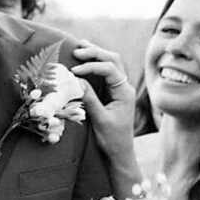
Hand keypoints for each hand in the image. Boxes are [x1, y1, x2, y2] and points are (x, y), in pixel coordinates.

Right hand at [70, 41, 140, 195]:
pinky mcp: (113, 93)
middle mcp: (124, 87)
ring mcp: (120, 89)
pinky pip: (106, 73)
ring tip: (80, 46)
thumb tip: (76, 80)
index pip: (109, 69)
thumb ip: (89, 98)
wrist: (120, 153)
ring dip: (96, 54)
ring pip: (111, 63)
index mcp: (124, 92)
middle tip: (77, 49)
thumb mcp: (99, 119)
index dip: (91, 66)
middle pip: (113, 60)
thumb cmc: (111, 139)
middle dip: (95, 52)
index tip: (75, 71)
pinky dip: (95, 64)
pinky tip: (84, 60)